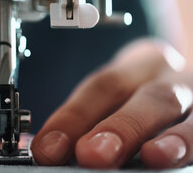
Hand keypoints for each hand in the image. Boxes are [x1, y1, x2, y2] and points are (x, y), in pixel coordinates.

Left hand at [31, 39, 192, 168]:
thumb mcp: (120, 96)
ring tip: (152, 157)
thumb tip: (55, 150)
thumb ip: (91, 120)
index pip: (102, 87)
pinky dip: (191, 144)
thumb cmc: (143, 97)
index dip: (73, 117)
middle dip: (119, 127)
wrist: (186, 83)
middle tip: (91, 154)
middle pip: (146, 96)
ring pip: (184, 112)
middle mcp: (170, 77)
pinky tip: (174, 159)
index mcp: (137, 67)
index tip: (48, 148)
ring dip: (168, 138)